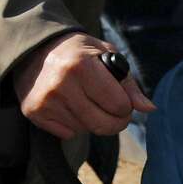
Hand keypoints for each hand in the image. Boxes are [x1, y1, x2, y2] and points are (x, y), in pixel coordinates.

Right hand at [13, 32, 154, 139]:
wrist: (33, 50)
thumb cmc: (77, 52)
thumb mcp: (105, 55)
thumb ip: (128, 84)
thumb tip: (149, 109)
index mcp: (82, 65)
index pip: (119, 106)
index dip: (125, 106)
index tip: (120, 99)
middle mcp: (61, 84)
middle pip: (103, 125)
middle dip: (114, 122)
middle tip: (112, 111)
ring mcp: (45, 100)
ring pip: (85, 130)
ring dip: (91, 120)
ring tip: (83, 100)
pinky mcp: (34, 112)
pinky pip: (67, 133)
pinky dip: (72, 125)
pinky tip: (66, 106)